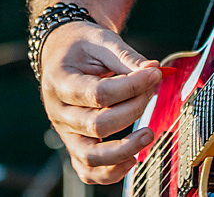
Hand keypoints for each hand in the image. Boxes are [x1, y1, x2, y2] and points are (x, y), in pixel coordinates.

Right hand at [39, 20, 161, 184]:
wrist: (63, 52)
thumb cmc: (82, 46)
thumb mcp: (102, 41)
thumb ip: (127, 57)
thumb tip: (154, 72)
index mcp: (59, 81)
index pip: (98, 93)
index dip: (131, 86)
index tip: (154, 74)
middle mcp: (58, 111)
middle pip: (97, 125)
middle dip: (133, 109)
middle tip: (151, 91)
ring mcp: (65, 131)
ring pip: (90, 156)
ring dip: (124, 149)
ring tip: (148, 134)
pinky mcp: (74, 144)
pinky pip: (87, 171)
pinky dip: (110, 172)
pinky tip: (132, 158)